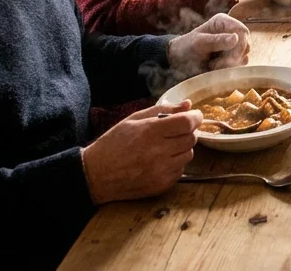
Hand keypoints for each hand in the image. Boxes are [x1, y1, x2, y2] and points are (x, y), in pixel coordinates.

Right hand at [82, 102, 199, 204]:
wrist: (95, 175)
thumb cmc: (114, 143)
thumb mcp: (134, 120)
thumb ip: (163, 111)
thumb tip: (188, 105)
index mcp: (150, 132)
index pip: (187, 122)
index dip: (195, 117)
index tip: (194, 116)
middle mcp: (158, 152)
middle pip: (191, 138)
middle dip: (187, 132)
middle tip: (173, 132)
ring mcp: (160, 171)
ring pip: (188, 154)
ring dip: (181, 148)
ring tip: (163, 147)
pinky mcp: (161, 185)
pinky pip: (180, 170)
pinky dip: (175, 164)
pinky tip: (159, 162)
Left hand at [168, 13, 250, 74]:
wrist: (179, 62)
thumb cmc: (187, 47)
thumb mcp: (199, 43)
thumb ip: (217, 40)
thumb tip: (236, 38)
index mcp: (223, 22)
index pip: (242, 31)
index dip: (240, 44)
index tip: (232, 58)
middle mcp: (230, 31)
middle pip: (245, 44)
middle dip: (234, 57)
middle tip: (218, 65)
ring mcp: (232, 45)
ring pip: (244, 55)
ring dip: (230, 64)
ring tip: (213, 66)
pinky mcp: (232, 57)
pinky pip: (239, 64)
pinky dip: (230, 68)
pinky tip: (216, 68)